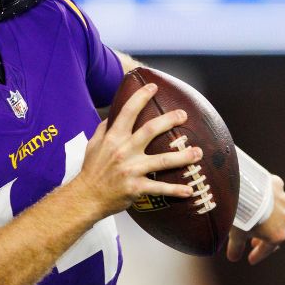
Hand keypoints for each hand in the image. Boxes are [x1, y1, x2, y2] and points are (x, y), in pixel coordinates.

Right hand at [76, 83, 200, 216]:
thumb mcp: (93, 145)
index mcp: (113, 138)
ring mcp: (130, 170)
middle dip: (169, 120)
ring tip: (198, 153)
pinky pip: (159, 188)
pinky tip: (189, 190)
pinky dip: (175, 190)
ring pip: (162, 161)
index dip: (141, 97)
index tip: (153, 87)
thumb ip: (103, 129)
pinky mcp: (136, 187)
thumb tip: (112, 116)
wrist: (86, 197)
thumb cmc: (91, 170)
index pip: (127, 112)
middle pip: (150, 131)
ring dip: (182, 157)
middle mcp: (123, 151)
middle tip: (183, 115)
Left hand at [226, 174, 284, 263]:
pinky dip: (266, 196)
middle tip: (253, 241)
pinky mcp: (278, 184)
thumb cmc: (240, 214)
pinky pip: (272, 191)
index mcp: (277, 234)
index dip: (258, 255)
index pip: (267, 249)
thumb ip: (236, 247)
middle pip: (276, 230)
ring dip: (267, 215)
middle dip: (264, 237)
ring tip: (256, 217)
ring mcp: (283, 200)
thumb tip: (233, 258)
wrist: (244, 188)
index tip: (250, 260)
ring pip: (276, 209)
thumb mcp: (235, 234)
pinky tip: (257, 196)